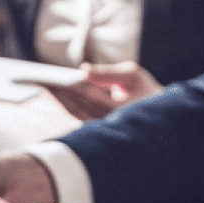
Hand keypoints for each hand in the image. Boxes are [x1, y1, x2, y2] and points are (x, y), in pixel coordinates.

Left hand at [47, 61, 162, 119]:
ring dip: (60, 100)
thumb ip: (108, 73)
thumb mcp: (132, 75)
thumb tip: (83, 69)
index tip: (52, 78)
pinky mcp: (102, 131)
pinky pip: (79, 118)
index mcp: (118, 109)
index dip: (68, 86)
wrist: (163, 121)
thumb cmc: (149, 93)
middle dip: (59, 92)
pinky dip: (67, 106)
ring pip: (76, 113)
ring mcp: (105, 128)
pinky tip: (57, 96)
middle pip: (77, 105)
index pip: (87, 95)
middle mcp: (110, 122)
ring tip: (45, 85)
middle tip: (41, 80)